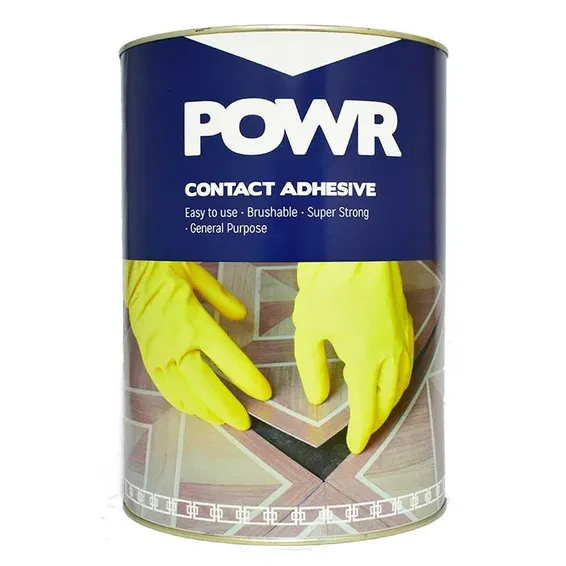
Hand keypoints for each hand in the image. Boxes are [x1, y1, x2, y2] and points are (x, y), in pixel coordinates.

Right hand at [126, 261, 271, 428]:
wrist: (132, 273)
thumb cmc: (168, 271)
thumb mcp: (200, 277)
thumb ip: (224, 300)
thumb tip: (243, 316)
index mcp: (195, 323)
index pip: (228, 359)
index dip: (248, 379)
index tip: (264, 393)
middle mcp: (177, 344)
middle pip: (206, 385)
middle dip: (227, 406)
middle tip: (245, 422)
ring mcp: (160, 355)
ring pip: (185, 392)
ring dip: (205, 410)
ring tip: (223, 421)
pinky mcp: (148, 359)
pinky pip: (165, 388)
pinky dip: (181, 402)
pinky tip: (194, 409)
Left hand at [292, 261, 413, 452]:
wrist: (359, 248)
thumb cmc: (330, 285)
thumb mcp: (309, 329)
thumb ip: (313, 367)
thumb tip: (318, 396)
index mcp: (366, 360)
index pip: (366, 408)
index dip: (361, 431)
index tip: (354, 446)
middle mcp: (391, 354)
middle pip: (389, 399)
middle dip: (378, 419)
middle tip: (366, 432)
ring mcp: (401, 336)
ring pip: (402, 381)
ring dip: (391, 400)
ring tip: (377, 408)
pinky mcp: (403, 321)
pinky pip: (407, 360)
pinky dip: (399, 377)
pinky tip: (389, 374)